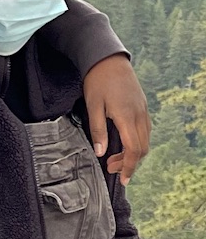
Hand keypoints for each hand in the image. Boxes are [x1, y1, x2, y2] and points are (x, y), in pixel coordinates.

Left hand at [84, 54, 149, 182]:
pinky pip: (144, 130)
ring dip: (133, 154)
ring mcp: (143, 111)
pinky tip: (124, 145)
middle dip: (129, 163)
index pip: (133, 149)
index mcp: (127, 116)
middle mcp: (139, 115)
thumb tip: (100, 152)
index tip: (121, 179)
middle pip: (142, 148)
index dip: (128, 166)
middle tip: (112, 170)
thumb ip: (97, 130)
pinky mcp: (142, 107)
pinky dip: (137, 142)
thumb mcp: (92, 105)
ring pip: (145, 140)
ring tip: (115, 160)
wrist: (109, 59)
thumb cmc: (98, 80)